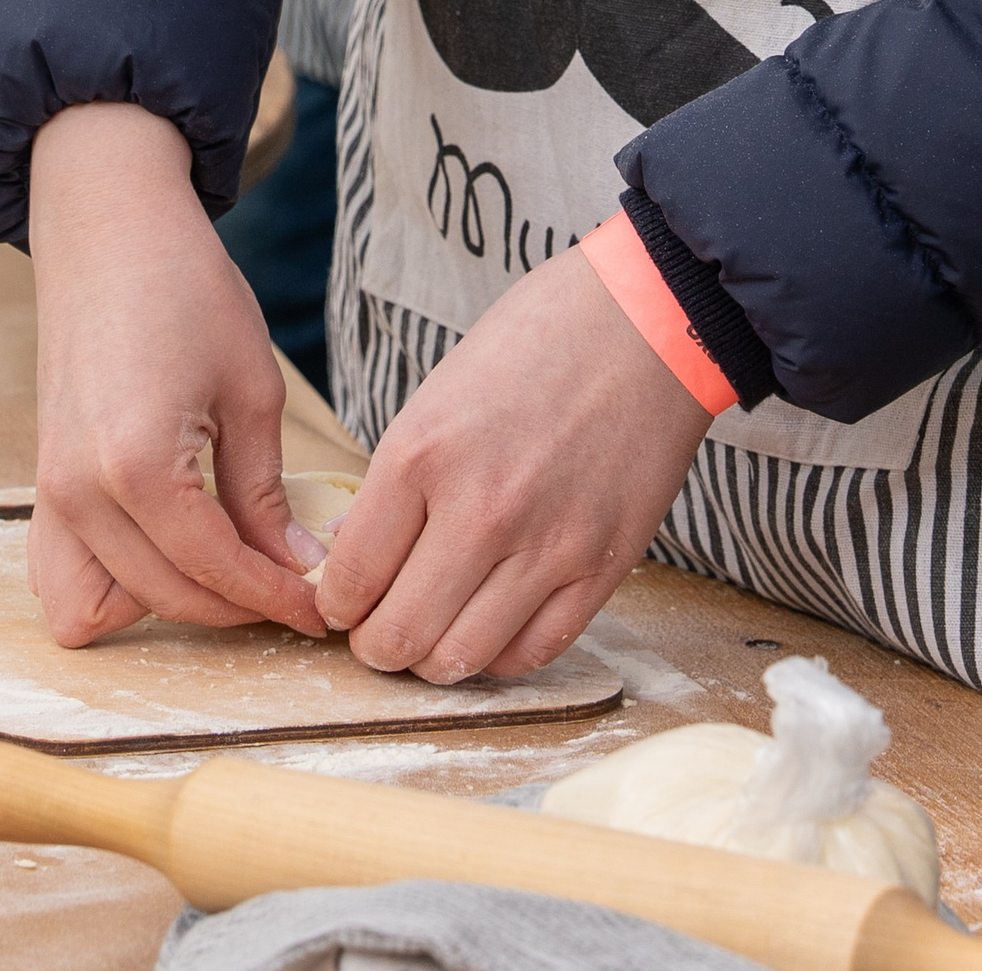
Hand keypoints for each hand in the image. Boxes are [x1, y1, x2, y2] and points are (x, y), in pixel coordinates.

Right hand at [26, 102, 329, 648]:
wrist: (109, 227)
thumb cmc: (185, 286)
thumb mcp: (250, 387)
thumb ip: (263, 490)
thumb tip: (294, 565)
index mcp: (137, 467)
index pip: (215, 570)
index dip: (276, 596)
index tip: (322, 608)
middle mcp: (80, 492)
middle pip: (165, 598)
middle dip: (236, 605)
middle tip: (293, 586)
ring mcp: (50, 491)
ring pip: (98, 607)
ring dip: (164, 606)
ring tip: (224, 570)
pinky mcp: (42, 480)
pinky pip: (61, 573)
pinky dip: (109, 586)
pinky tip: (165, 554)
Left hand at [316, 242, 711, 682]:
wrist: (647, 320)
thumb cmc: (538, 340)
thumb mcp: (440, 393)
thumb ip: (400, 480)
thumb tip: (358, 553)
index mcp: (422, 453)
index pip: (351, 577)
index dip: (335, 606)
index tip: (342, 606)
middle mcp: (480, 509)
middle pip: (398, 636)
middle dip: (376, 646)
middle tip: (379, 632)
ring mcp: (546, 545)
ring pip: (461, 659)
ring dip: (435, 660)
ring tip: (434, 635)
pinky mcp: (601, 567)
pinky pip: (533, 653)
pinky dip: (499, 656)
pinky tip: (490, 630)